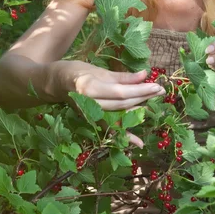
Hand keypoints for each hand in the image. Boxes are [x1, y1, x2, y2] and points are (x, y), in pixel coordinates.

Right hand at [50, 61, 165, 148]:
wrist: (55, 84)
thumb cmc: (76, 71)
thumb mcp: (98, 70)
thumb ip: (122, 76)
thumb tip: (144, 75)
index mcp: (90, 88)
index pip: (120, 91)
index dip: (140, 89)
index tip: (156, 85)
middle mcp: (90, 104)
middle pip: (122, 103)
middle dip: (143, 97)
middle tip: (160, 90)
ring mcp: (91, 115)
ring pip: (119, 115)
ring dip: (139, 110)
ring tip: (154, 102)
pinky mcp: (92, 121)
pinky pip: (111, 128)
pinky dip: (125, 135)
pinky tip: (139, 143)